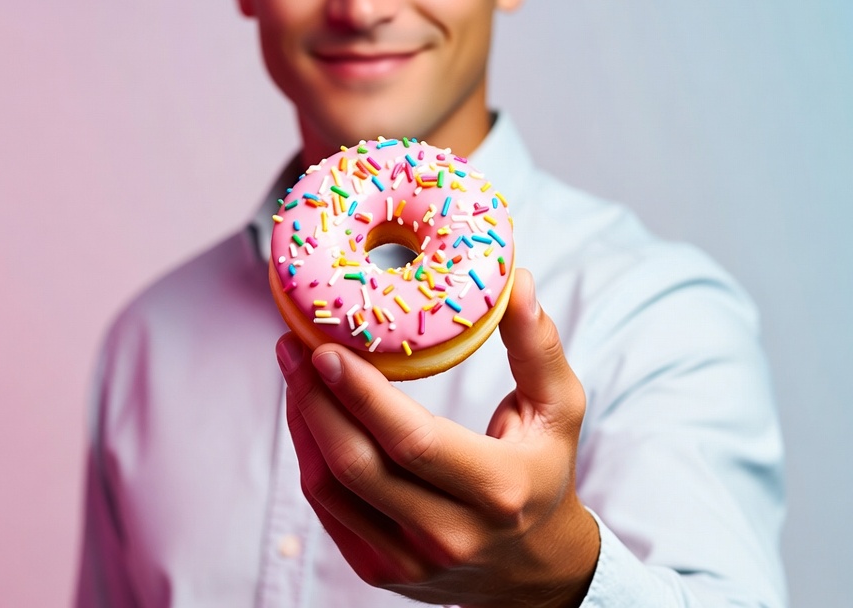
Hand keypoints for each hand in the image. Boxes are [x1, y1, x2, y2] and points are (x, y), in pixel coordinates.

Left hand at [275, 268, 599, 606]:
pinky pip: (326, 509)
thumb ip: (537, 346)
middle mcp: (449, 535)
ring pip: (329, 489)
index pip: (413, 441)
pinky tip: (308, 411)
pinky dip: (309, 454)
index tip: (327, 348)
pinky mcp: (380, 570)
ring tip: (294, 368)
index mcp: (497, 489)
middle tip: (294, 344)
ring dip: (303, 422)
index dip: (362, 395)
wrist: (535, 569)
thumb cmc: (544, 473)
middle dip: (315, 399)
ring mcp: (409, 561)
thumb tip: (518, 281)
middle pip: (357, 465)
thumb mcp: (559, 409)